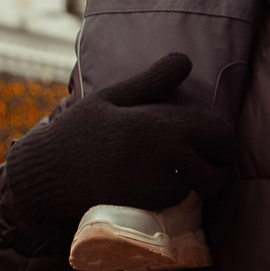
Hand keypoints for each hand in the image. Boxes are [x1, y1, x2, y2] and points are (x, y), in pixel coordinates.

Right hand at [3, 53, 237, 229]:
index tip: (214, 142)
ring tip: (171, 171)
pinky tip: (150, 185)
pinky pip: (178, 202)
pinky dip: (174, 195)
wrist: (46, 181)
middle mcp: (167, 156)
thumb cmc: (77, 135)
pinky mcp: (150, 211)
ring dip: (195, 182)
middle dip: (219, 167)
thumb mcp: (110, 100)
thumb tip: (186, 59)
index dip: (223, 140)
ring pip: (200, 186)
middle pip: (220, 167)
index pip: (220, 132)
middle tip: (206, 164)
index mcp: (161, 124)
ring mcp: (160, 186)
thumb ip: (152, 82)